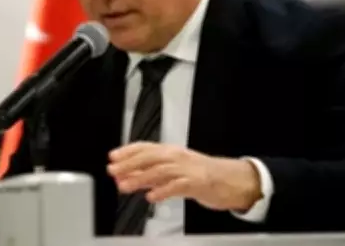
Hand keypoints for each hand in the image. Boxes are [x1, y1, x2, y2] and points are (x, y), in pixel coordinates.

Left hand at [107, 142, 262, 211]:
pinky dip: (162, 191)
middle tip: (113, 171)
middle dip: (129, 164)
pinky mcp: (197, 183)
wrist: (232, 180)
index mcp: (172, 151)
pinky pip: (177, 186)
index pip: (146, 147)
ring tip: (125, 186)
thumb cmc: (202, 174)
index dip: (127, 151)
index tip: (112, 157)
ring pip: (160, 170)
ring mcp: (187, 169)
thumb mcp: (175, 170)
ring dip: (140, 178)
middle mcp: (178, 157)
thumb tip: (129, 176)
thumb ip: (152, 173)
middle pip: (150, 157)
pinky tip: (151, 197)